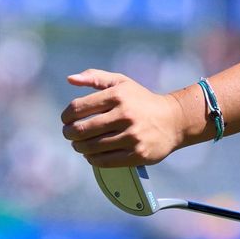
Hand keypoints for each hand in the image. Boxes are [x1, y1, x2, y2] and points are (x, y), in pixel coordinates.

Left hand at [60, 69, 186, 167]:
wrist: (174, 120)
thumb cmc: (141, 100)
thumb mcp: (121, 83)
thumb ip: (95, 77)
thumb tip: (70, 79)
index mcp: (118, 95)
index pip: (78, 107)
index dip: (66, 116)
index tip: (66, 120)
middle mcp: (125, 115)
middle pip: (81, 129)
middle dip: (69, 133)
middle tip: (69, 134)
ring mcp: (132, 136)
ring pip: (91, 147)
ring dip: (79, 147)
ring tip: (79, 144)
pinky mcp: (137, 154)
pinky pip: (104, 161)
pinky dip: (92, 159)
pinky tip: (91, 154)